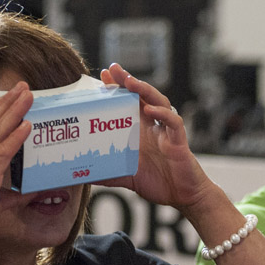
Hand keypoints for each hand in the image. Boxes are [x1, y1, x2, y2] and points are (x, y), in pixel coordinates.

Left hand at [98, 64, 212, 210]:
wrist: (183, 196)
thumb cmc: (158, 183)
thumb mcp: (126, 177)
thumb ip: (107, 173)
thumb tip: (81, 176)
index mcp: (141, 133)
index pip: (128, 104)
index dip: (118, 89)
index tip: (104, 76)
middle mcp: (153, 128)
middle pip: (142, 97)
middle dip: (128, 81)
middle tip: (113, 68)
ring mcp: (166, 132)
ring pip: (159, 102)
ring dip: (145, 90)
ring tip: (131, 82)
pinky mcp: (178, 142)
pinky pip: (173, 123)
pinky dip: (163, 114)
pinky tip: (151, 110)